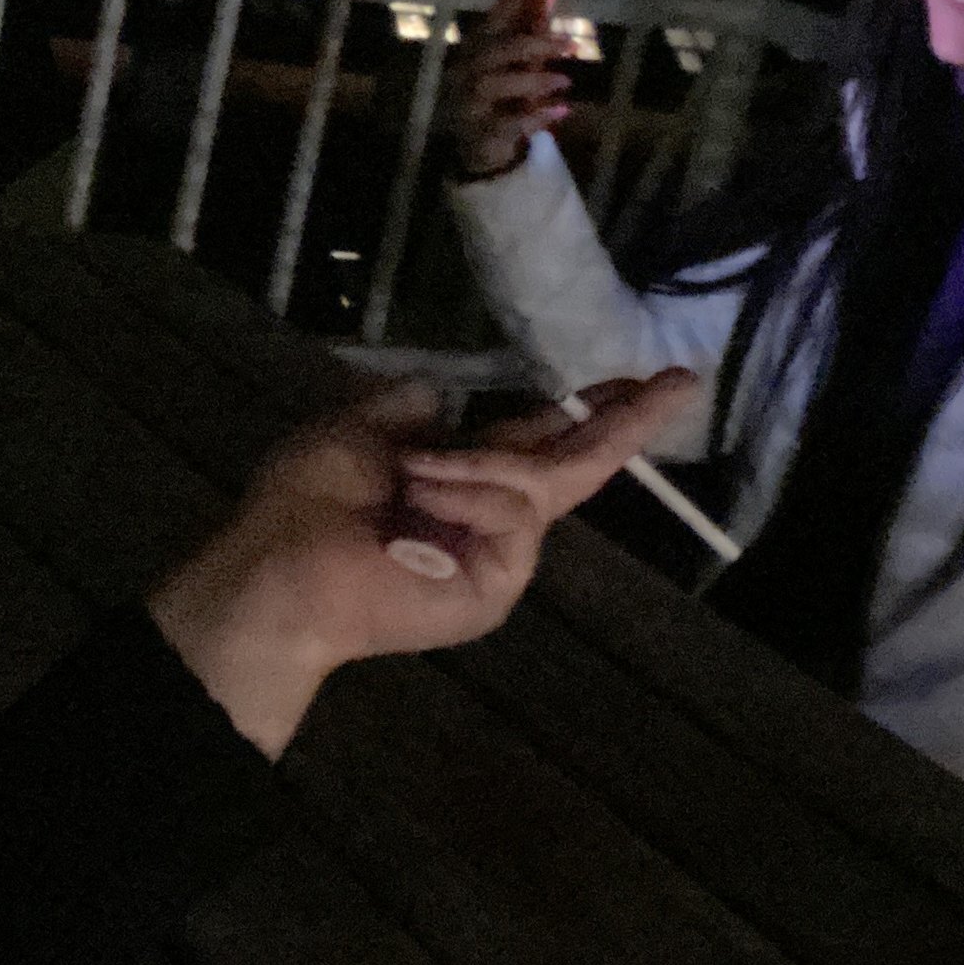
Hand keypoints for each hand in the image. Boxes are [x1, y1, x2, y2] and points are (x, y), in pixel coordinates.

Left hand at [148, 373, 697, 755]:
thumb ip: (409, 409)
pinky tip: (423, 498)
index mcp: (460, 480)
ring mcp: (498, 555)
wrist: (280, 565)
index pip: (540, 440)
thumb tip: (438, 390)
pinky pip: (512, 513)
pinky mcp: (497, 584)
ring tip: (408, 477)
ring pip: (534, 482)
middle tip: (683, 380)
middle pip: (577, 466)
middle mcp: (490, 517)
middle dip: (626, 423)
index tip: (634, 380)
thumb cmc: (307, 500)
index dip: (586, 410)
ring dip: (470, 466)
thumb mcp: (359, 428)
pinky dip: (466, 493)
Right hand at [441, 0, 581, 180]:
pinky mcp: (479, 133)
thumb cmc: (498, 98)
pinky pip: (509, 123)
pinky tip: (563, 110)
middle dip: (535, 44)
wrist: (477, 148)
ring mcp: (468, 103)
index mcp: (474, 50)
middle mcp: (465, 72)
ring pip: (497, 84)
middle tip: (570, 44)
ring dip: (535, 81)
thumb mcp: (512, 65)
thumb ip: (523, 31)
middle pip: (496, 51)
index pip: (493, 18)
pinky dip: (538, 116)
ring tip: (565, 81)